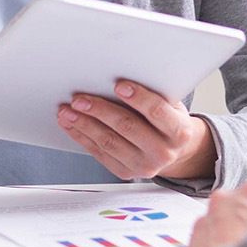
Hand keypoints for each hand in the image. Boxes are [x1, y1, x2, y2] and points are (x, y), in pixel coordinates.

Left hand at [56, 79, 218, 179]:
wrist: (175, 150)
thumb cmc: (168, 118)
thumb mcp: (171, 104)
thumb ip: (153, 92)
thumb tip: (118, 73)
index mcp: (179, 131)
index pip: (157, 111)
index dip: (138, 97)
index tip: (118, 84)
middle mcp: (163, 152)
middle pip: (127, 127)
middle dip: (100, 110)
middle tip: (79, 99)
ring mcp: (144, 166)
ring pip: (109, 142)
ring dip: (84, 125)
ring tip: (67, 111)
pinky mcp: (126, 172)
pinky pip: (100, 153)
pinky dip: (82, 137)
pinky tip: (71, 125)